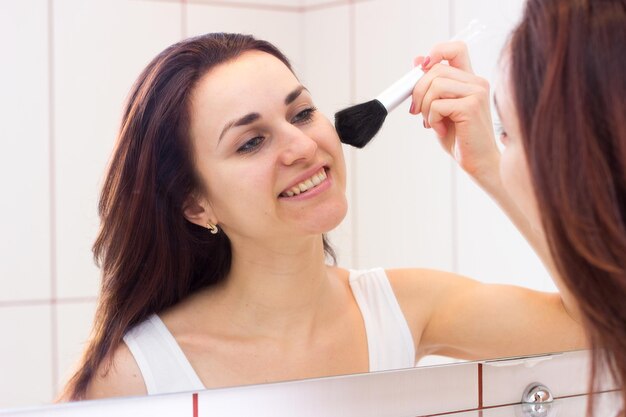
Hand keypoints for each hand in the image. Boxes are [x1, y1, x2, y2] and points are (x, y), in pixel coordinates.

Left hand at [411, 41, 500, 183]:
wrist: (478, 161)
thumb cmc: (460, 137)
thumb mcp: (440, 107)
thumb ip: (432, 85)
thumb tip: (417, 60)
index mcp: (470, 80)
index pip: (456, 48)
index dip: (436, 52)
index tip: (422, 69)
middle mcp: (477, 82)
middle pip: (436, 69)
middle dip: (418, 90)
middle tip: (417, 111)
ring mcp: (476, 93)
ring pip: (435, 85)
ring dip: (425, 107)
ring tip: (432, 122)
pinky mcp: (471, 106)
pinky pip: (438, 104)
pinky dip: (432, 118)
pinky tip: (441, 130)